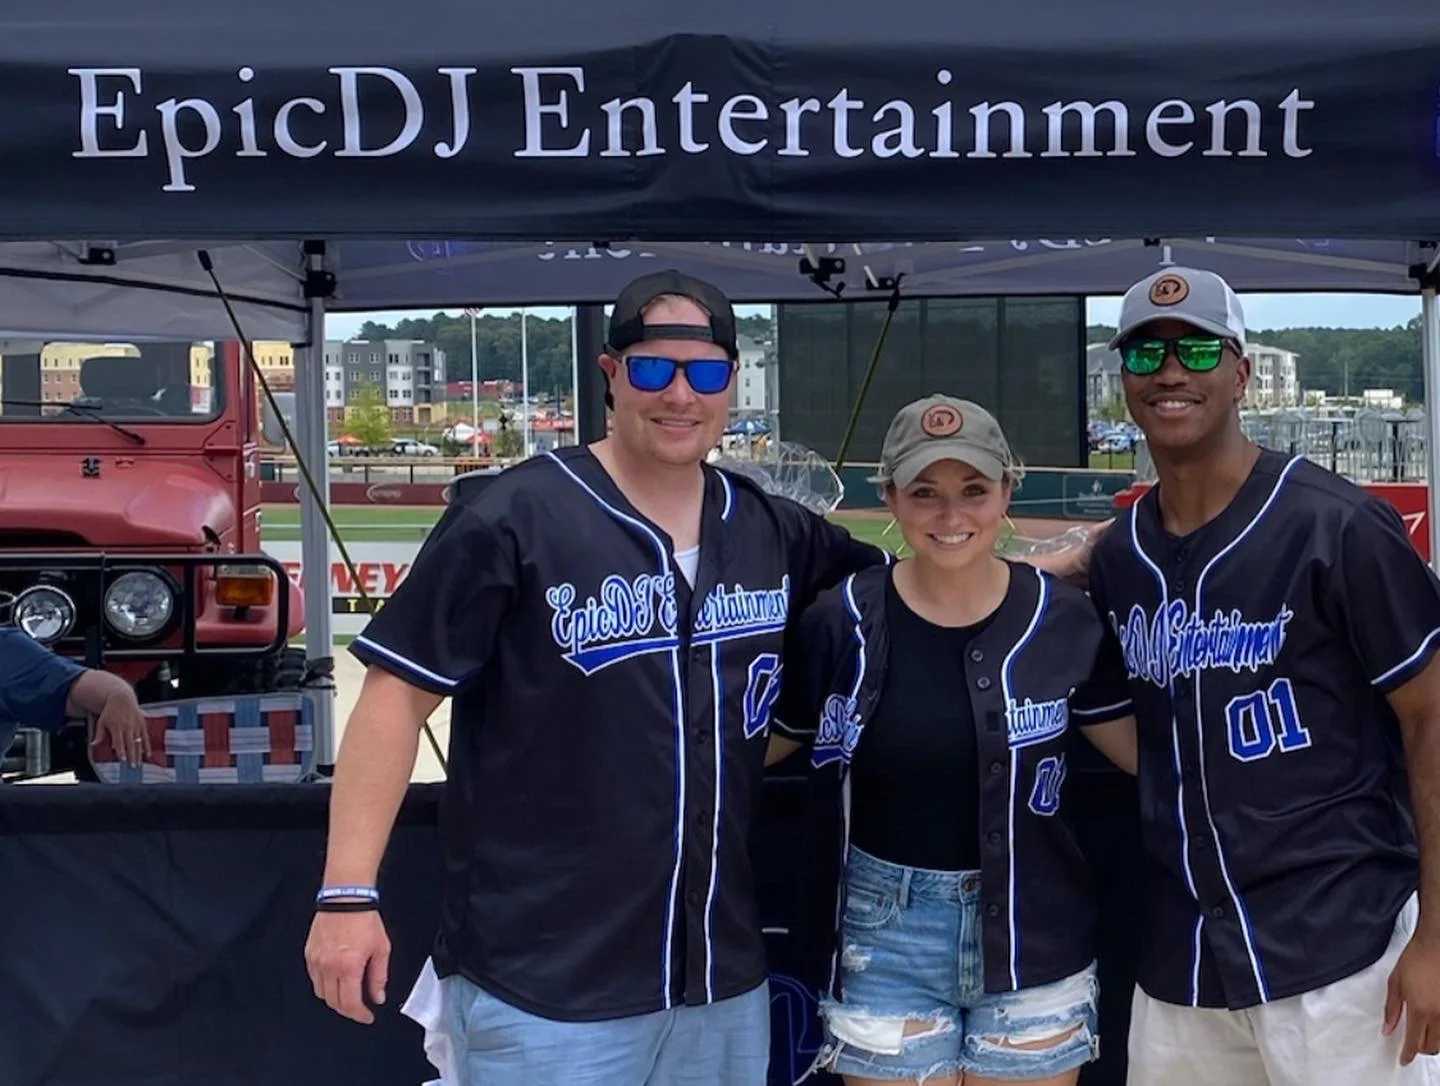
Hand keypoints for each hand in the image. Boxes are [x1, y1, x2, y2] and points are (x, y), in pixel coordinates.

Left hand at [86, 677, 149, 767]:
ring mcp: (136, 725)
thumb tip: (93, 745)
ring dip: (139, 754)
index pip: (119, 742)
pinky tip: (148, 755)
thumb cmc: (110, 711)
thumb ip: (99, 734)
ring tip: (139, 764)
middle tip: (132, 766)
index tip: (123, 760)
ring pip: (138, 742)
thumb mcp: (102, 722)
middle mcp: (127, 727)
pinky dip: (147, 746)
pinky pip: (145, 737)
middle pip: (130, 744)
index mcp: (116, 727)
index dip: (121, 751)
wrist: (122, 698)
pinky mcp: (142, 724)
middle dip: (131, 756)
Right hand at [305, 909, 390, 1023]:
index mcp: (349, 967)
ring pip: (321, 993)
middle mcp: (329, 967)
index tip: (367, 1016)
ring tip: (347, 995)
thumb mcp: (381, 948)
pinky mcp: (309, 955)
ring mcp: (316, 962)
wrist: (345, 898)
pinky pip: (314, 979)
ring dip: (335, 999)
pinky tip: (334, 981)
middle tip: (359, 1008)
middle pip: (334, 1002)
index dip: (359, 1015)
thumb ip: (379, 976)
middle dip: (348, 1010)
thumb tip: (378, 996)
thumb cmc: (364, 919)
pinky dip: (324, 986)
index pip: (350, 1003)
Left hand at [1384, 927, 1439, 1063]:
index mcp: (1419, 1009)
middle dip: (1420, 1049)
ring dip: (1432, 1042)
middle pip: (1431, 1046)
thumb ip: (1391, 1009)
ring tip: (1422, 1035)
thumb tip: (1387, 1029)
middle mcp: (1438, 1014)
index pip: (1413, 1041)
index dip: (1408, 1054)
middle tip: (1411, 1045)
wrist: (1435, 945)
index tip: (1403, 1059)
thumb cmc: (1415, 960)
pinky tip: (1433, 1025)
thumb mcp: (1395, 983)